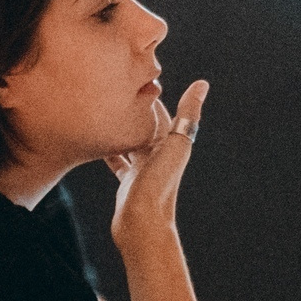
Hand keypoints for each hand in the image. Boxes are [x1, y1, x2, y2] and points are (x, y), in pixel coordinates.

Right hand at [106, 80, 207, 249]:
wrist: (143, 225)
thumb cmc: (160, 186)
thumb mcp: (175, 145)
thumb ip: (188, 114)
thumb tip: (202, 84)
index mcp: (170, 144)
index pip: (159, 112)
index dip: (149, 94)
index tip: (135, 74)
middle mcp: (157, 155)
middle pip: (143, 125)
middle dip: (132, 108)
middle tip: (113, 88)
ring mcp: (142, 169)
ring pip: (129, 141)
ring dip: (120, 127)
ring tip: (103, 110)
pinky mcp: (128, 182)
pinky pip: (118, 160)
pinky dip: (109, 149)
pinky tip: (98, 140)